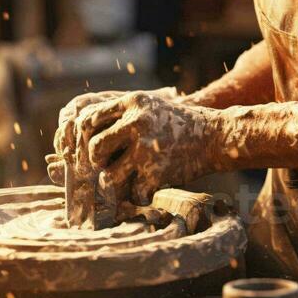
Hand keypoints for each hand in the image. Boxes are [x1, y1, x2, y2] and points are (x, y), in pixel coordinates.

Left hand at [45, 87, 178, 186]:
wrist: (214, 136)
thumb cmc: (176, 124)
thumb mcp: (147, 107)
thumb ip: (118, 117)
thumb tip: (82, 136)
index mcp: (131, 103)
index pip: (88, 120)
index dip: (85, 138)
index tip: (94, 149)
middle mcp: (136, 122)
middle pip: (94, 148)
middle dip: (97, 162)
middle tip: (108, 166)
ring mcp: (147, 147)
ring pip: (108, 176)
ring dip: (114, 183)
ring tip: (125, 180)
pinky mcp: (158, 170)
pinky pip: (133, 193)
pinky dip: (139, 195)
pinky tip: (148, 187)